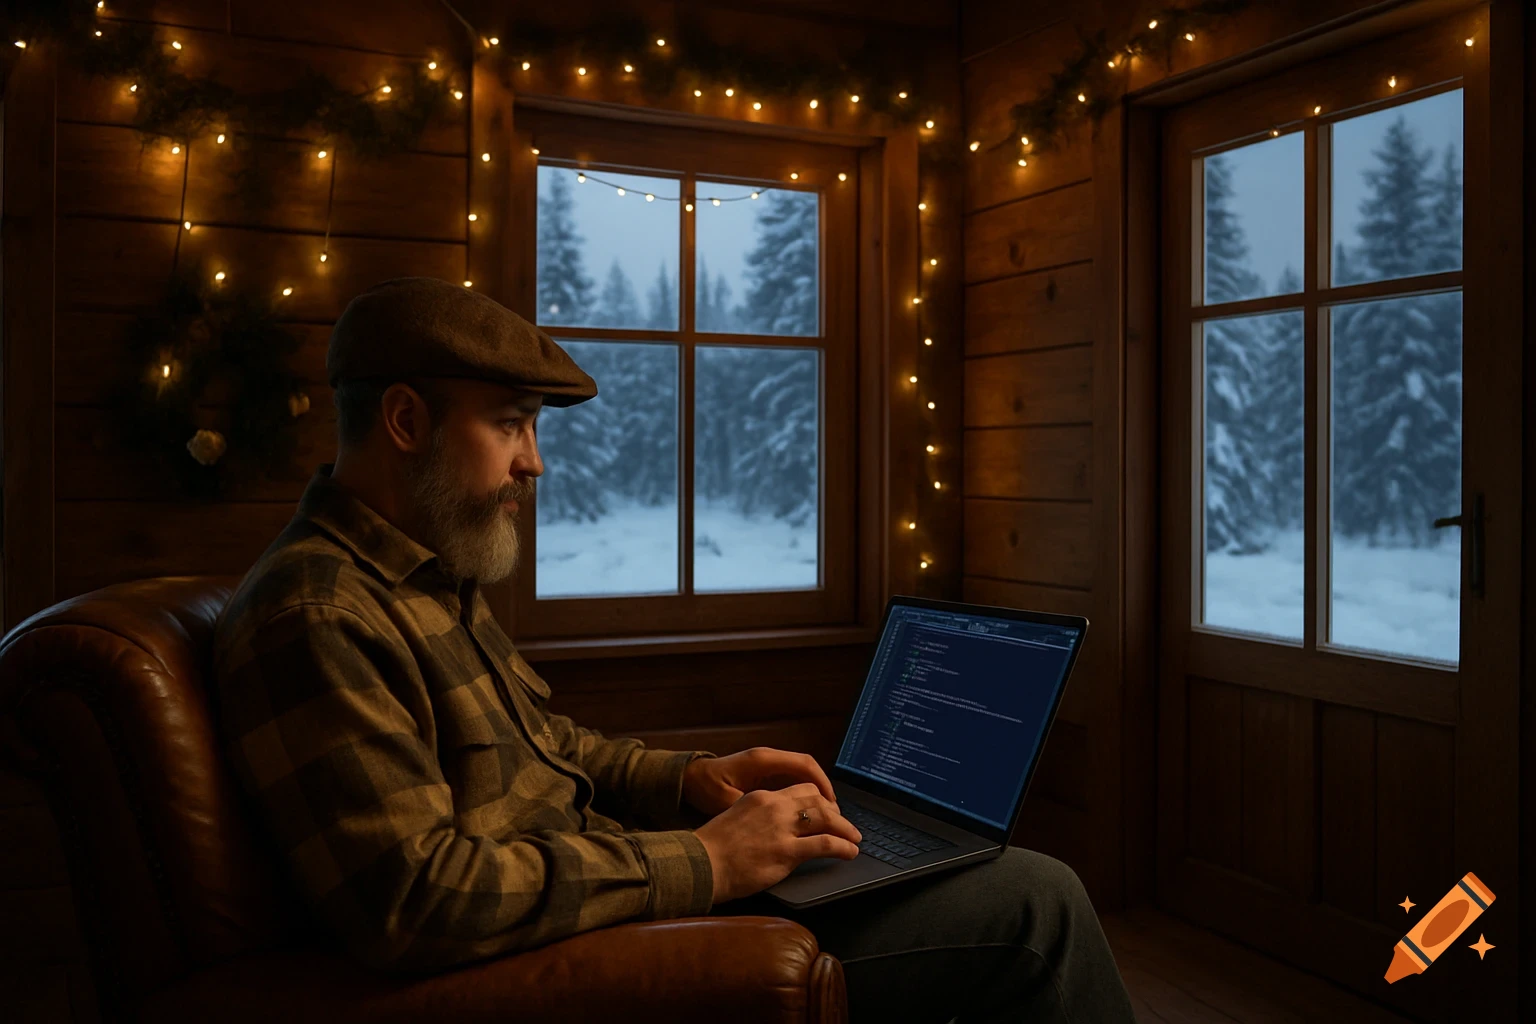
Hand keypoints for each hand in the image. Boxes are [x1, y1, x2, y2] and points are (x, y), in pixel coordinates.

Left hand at [682, 746, 837, 818]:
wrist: (689, 779)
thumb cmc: (705, 787)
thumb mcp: (725, 800)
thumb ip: (750, 808)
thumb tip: (774, 821)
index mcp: (762, 760)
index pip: (804, 765)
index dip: (822, 784)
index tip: (833, 804)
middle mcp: (768, 759)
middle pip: (807, 770)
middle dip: (824, 791)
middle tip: (836, 815)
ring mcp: (767, 767)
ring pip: (801, 776)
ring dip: (815, 795)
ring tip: (827, 818)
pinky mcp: (764, 775)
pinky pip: (791, 782)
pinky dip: (802, 797)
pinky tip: (806, 816)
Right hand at [694, 783, 862, 902]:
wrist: (700, 864)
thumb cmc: (712, 849)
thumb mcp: (736, 819)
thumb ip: (759, 819)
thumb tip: (777, 829)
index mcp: (762, 797)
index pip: (801, 790)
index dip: (820, 801)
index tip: (828, 811)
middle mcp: (774, 807)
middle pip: (818, 801)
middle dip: (837, 813)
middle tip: (846, 825)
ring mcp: (781, 829)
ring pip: (827, 819)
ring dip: (846, 829)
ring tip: (855, 838)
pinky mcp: (786, 852)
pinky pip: (825, 844)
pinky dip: (843, 847)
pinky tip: (849, 852)